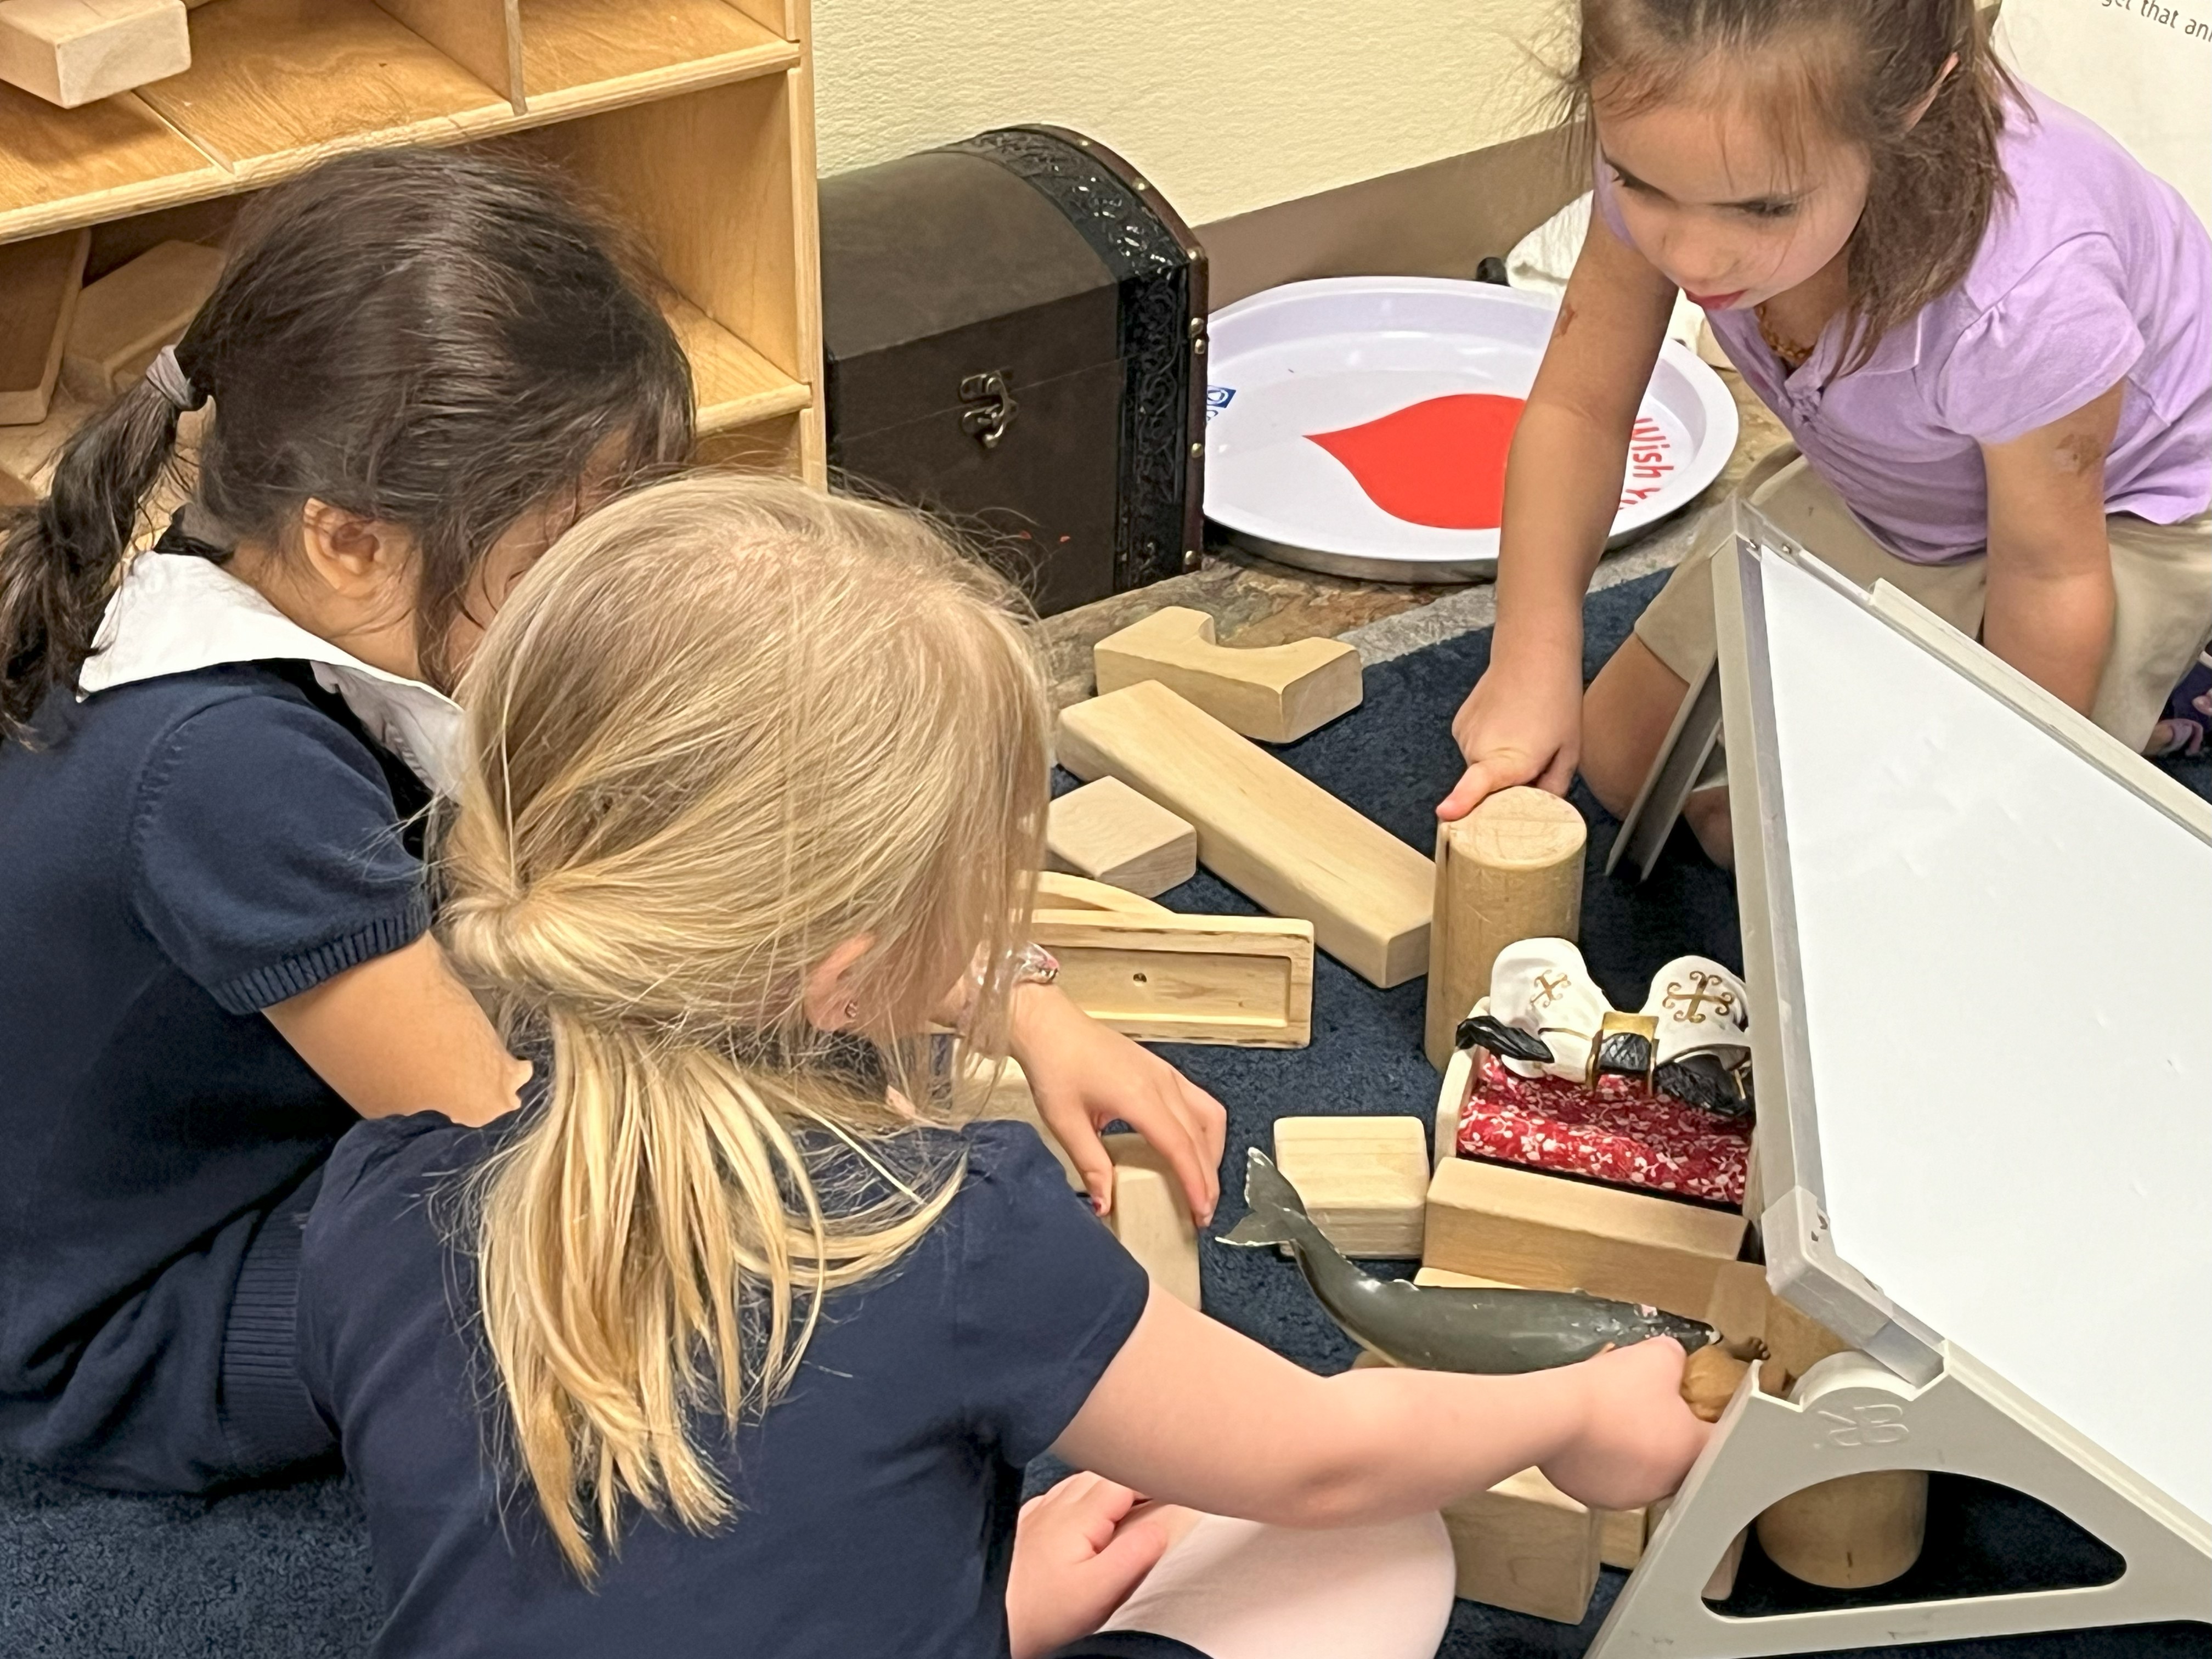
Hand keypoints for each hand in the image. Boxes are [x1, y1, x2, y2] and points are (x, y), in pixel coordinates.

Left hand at [1005, 1473, 1187, 1658]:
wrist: (992, 1622)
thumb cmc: (1044, 1612)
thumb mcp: (1099, 1591)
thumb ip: (1134, 1554)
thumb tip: (1160, 1526)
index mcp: (1079, 1514)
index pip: (1125, 1478)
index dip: (1153, 1477)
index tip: (1175, 1481)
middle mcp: (1056, 1503)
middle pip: (1104, 1473)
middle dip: (1133, 1476)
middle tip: (1160, 1489)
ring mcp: (1037, 1511)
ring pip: (1080, 1479)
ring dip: (1107, 1482)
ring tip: (1129, 1496)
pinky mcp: (1025, 1523)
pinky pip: (1058, 1493)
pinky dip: (1080, 1492)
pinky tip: (1084, 1507)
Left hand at [1008, 983, 1226, 1224]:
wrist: (1050, 1026)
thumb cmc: (1054, 1066)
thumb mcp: (1065, 1123)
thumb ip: (1091, 1165)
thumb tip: (1106, 1204)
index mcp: (1139, 1097)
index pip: (1180, 1147)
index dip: (1195, 1182)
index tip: (1201, 1213)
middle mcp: (1161, 1083)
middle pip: (1201, 1136)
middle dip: (1208, 1177)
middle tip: (1202, 1212)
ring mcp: (1165, 1073)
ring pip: (1209, 1116)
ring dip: (1212, 1152)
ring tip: (1202, 1182)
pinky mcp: (1162, 1069)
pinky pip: (1198, 1101)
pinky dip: (1204, 1130)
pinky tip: (1192, 1148)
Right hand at [1437, 653, 1583, 820]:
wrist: (1533, 654)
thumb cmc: (1557, 699)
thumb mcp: (1569, 750)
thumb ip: (1553, 787)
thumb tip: (1537, 808)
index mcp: (1511, 757)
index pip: (1479, 784)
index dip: (1461, 801)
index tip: (1445, 813)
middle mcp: (1479, 749)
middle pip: (1489, 790)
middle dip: (1510, 786)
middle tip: (1538, 757)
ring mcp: (1464, 736)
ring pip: (1481, 768)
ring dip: (1500, 763)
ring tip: (1524, 733)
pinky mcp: (1458, 726)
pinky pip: (1474, 750)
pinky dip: (1489, 746)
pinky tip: (1508, 725)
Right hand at [1539, 1338, 1713, 1511]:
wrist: (1557, 1414)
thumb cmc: (1611, 1391)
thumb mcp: (1657, 1356)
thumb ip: (1676, 1358)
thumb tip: (1673, 1361)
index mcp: (1692, 1452)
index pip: (1719, 1438)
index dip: (1708, 1417)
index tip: (1694, 1405)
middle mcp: (1667, 1483)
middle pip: (1679, 1457)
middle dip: (1667, 1434)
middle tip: (1647, 1406)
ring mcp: (1631, 1495)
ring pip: (1642, 1471)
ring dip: (1635, 1451)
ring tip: (1614, 1420)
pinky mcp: (1597, 1498)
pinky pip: (1609, 1478)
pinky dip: (1605, 1461)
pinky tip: (1593, 1436)